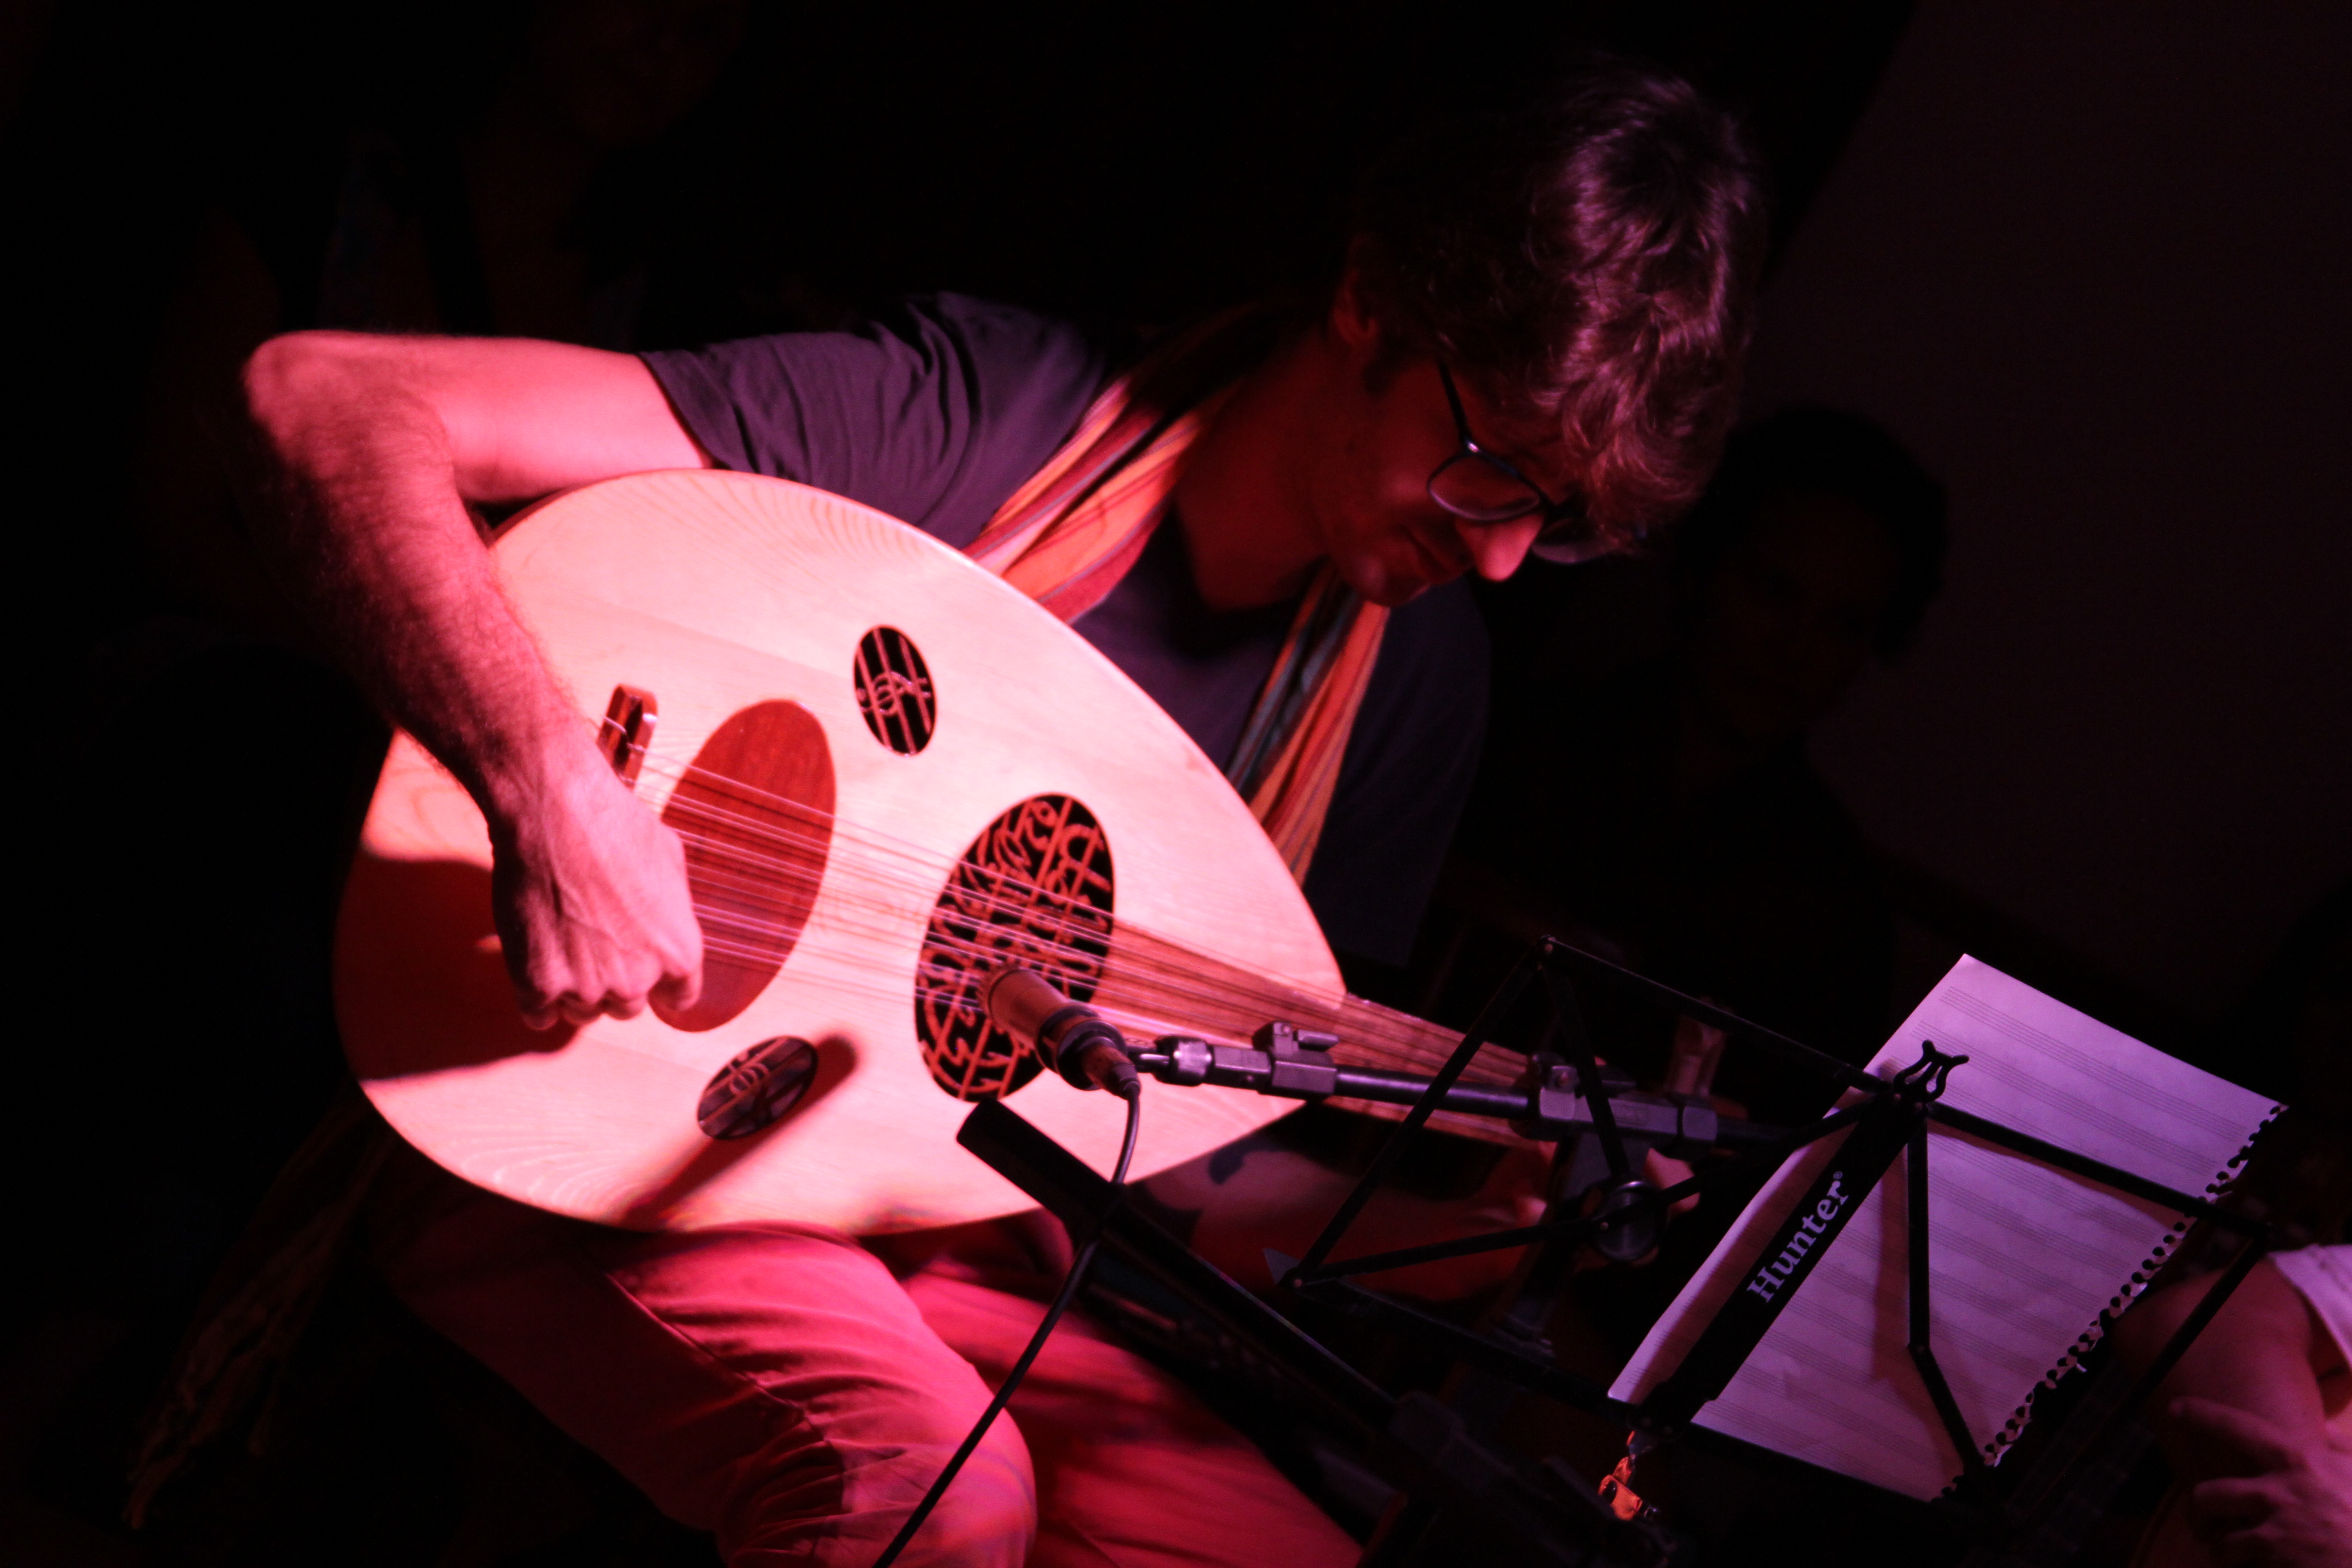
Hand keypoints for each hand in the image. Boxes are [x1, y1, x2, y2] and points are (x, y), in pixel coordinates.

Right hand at [488, 744, 703, 1027]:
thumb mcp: (670, 861)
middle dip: (613, 981)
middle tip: (592, 944)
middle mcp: (638, 979)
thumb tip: (668, 924)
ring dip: (573, 989)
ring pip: (582, 1011)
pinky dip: (535, 996)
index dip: (659, 984)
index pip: (679, 997)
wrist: (556, 813)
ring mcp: (587, 987)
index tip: (642, 971)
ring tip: (560, 942)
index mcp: (680, 952)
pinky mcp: (538, 985)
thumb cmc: (616, 826)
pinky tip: (534, 964)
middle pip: (627, 1006)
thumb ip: (673, 909)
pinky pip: (539, 1015)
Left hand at [2173, 1397, 2351, 1567]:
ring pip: (2220, 1540)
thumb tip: (2323, 1431)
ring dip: (2222, 1550)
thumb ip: (2338, 1449)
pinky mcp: (2278, 1563)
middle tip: (2203, 1522)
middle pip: (2206, 1495)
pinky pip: (2242, 1566)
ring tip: (2229, 1554)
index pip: (2237, 1427)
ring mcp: (2278, 1532)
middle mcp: (2279, 1492)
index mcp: (2298, 1461)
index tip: (2177, 1409)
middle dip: (2199, 1514)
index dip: (2203, 1414)